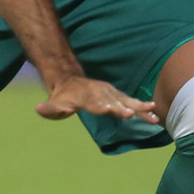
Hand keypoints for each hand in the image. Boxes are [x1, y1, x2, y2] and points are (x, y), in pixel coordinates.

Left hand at [35, 76, 160, 123]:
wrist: (70, 79)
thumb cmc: (62, 96)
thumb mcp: (52, 103)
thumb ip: (48, 109)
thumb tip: (38, 109)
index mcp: (86, 98)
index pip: (95, 104)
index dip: (102, 107)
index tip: (110, 110)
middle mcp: (101, 94)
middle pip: (114, 103)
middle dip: (123, 108)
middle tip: (132, 114)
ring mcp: (110, 94)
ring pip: (126, 102)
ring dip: (139, 108)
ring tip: (153, 114)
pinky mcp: (116, 96)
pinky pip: (131, 102)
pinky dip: (141, 106)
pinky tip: (154, 113)